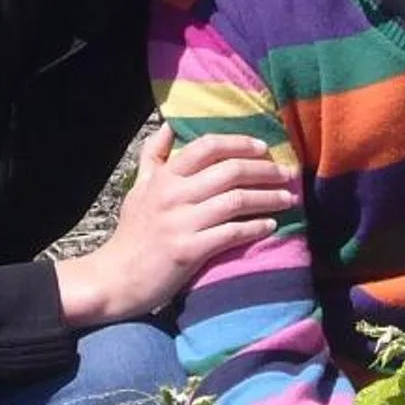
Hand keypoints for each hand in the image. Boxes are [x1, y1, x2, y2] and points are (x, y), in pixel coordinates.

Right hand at [56, 127, 291, 325]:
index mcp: (164, 177)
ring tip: (288, 199)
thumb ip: (153, 156)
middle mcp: (174, 195)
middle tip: (289, 174)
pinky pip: (232, 232)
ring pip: (236, 201)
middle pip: (230, 171)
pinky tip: (271, 226)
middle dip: (265, 170)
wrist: (116, 278)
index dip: (240, 143)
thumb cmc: (132, 233)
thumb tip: (167, 126)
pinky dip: (255, 227)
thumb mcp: (138, 188)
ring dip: (268, 198)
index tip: (264, 149)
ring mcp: (181, 222)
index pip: (207, 146)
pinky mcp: (189, 250)